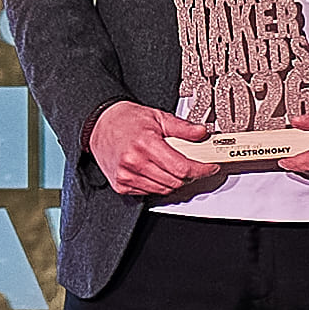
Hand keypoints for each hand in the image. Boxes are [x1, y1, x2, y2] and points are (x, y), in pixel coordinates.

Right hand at [86, 101, 220, 198]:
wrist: (99, 124)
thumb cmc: (125, 120)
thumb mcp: (157, 117)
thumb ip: (182, 127)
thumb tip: (201, 133)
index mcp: (145, 144)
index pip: (182, 167)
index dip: (201, 170)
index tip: (209, 167)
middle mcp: (134, 162)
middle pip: (175, 181)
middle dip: (190, 176)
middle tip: (194, 166)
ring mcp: (126, 176)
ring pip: (164, 190)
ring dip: (175, 182)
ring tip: (174, 167)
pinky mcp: (121, 185)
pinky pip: (149, 192)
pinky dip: (159, 185)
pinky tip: (158, 172)